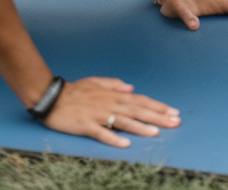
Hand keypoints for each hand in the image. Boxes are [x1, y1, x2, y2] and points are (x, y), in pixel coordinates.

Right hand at [43, 75, 180, 147]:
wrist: (51, 97)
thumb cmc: (75, 91)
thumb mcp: (96, 82)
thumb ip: (114, 84)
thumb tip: (131, 87)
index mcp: (112, 95)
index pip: (140, 100)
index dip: (157, 106)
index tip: (173, 111)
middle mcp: (109, 103)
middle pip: (137, 110)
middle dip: (157, 116)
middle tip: (175, 122)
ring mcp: (98, 114)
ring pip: (123, 121)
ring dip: (140, 127)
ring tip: (156, 132)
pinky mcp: (86, 125)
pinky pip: (102, 133)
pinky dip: (113, 138)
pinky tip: (125, 144)